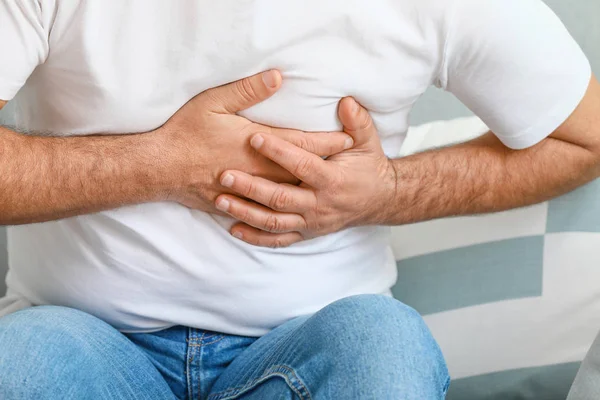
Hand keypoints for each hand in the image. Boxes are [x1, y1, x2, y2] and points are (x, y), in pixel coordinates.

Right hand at [156, 70, 352, 213]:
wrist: (159, 168)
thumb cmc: (186, 133)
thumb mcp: (215, 102)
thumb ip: (249, 91)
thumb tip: (279, 78)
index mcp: (257, 145)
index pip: (302, 144)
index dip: (327, 142)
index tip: (349, 140)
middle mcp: (258, 172)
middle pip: (301, 171)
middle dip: (326, 168)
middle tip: (350, 169)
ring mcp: (247, 192)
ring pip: (287, 195)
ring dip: (309, 191)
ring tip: (329, 190)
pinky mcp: (234, 205)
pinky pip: (265, 213)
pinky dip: (283, 212)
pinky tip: (294, 214)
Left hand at [214, 97, 395, 246]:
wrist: (379, 201)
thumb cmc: (368, 167)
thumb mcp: (368, 141)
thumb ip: (356, 121)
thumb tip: (345, 101)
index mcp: (333, 180)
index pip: (302, 165)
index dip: (278, 152)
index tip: (253, 136)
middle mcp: (320, 205)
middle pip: (280, 198)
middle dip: (251, 187)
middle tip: (225, 174)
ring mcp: (311, 223)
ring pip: (274, 221)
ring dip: (246, 212)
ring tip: (220, 200)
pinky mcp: (306, 233)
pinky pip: (278, 239)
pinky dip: (255, 237)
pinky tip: (232, 228)